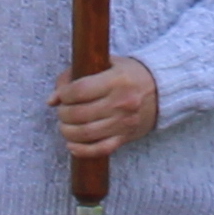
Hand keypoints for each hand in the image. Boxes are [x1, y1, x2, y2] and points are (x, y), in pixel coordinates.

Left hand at [51, 52, 159, 168]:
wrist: (162, 89)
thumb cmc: (129, 74)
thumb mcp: (106, 63)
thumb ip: (75, 75)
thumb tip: (52, 99)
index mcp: (116, 80)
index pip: (80, 90)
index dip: (64, 94)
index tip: (61, 95)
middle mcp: (121, 103)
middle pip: (80, 114)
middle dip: (63, 114)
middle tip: (62, 111)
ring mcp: (124, 122)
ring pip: (86, 133)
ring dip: (68, 132)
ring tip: (65, 125)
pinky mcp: (126, 137)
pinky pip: (100, 149)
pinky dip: (82, 150)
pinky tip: (72, 145)